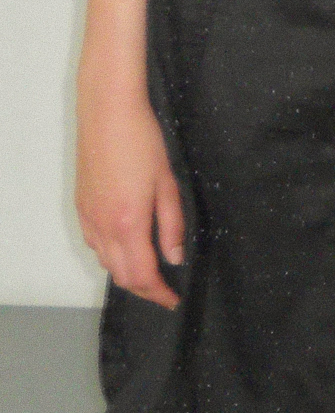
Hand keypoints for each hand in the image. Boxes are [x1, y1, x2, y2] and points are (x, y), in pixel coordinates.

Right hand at [76, 79, 184, 309]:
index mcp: (128, 223)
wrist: (108, 112)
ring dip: (126, 273)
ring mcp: (88, 217)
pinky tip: (127, 244)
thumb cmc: (143, 141)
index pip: (142, 275)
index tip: (174, 299)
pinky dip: (111, 255)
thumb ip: (172, 224)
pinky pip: (94, 244)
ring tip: (150, 269)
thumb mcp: (168, 183)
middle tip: (165, 288)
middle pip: (121, 276)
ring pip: (105, 262)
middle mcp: (103, 227)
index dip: (159, 293)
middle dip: (144, 288)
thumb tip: (175, 257)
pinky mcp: (81, 206)